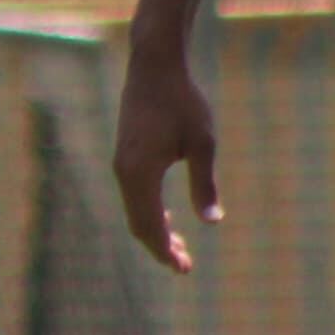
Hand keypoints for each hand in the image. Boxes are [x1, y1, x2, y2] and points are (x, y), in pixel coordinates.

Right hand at [110, 44, 221, 274]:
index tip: (184, 269)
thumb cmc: (183, 101)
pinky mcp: (125, 154)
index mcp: (140, 173)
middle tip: (185, 265)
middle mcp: (124, 172)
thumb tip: (213, 222)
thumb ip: (205, 184)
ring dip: (155, 230)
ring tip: (179, 246)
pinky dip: (148, 212)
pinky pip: (133, 195)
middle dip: (160, 247)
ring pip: (134, 210)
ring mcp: (122, 163)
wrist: (154, 65)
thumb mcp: (202, 143)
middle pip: (138, 224)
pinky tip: (167, 217)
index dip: (166, 251)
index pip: (149, 226)